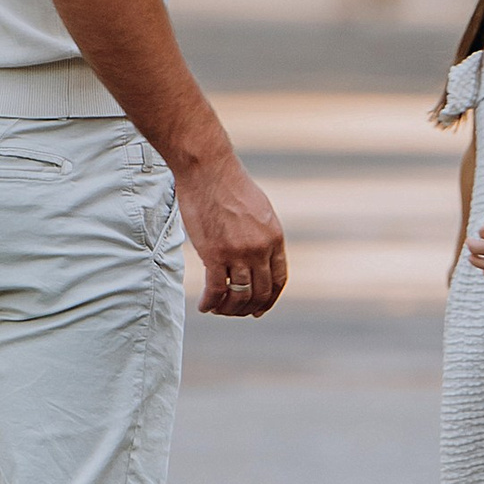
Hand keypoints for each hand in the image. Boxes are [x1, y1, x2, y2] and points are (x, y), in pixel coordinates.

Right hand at [184, 151, 287, 316]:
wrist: (209, 170)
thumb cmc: (230, 185)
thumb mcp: (260, 210)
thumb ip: (263, 235)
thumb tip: (258, 256)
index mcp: (275, 238)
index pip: (278, 280)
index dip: (270, 299)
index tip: (260, 309)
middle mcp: (260, 249)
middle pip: (260, 293)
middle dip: (248, 308)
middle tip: (235, 312)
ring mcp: (238, 253)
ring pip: (239, 296)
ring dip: (228, 309)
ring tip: (218, 310)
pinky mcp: (215, 254)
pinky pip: (216, 291)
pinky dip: (210, 303)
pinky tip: (204, 306)